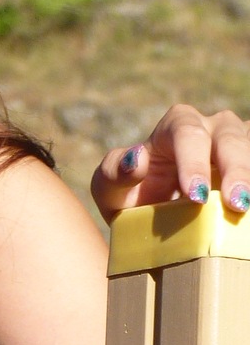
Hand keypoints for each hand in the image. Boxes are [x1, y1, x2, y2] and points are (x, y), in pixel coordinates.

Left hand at [92, 104, 249, 223]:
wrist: (150, 218)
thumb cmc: (130, 196)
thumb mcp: (109, 189)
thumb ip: (113, 173)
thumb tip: (136, 160)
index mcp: (175, 126)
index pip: (187, 134)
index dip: (194, 162)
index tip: (195, 195)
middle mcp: (210, 128)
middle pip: (228, 137)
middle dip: (235, 169)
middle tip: (236, 203)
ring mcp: (234, 144)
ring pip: (249, 145)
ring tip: (247, 206)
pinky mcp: (246, 164)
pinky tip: (249, 208)